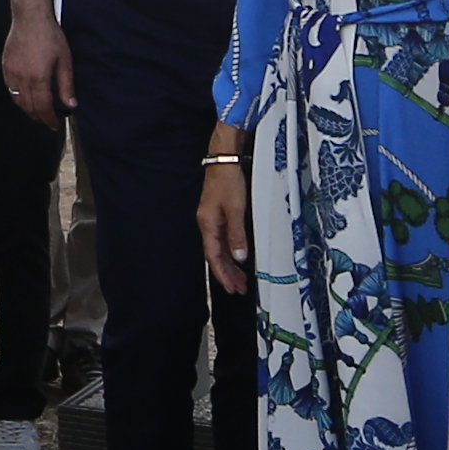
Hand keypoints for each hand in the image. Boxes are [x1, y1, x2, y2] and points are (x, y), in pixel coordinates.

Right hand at [5, 8, 73, 125]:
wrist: (30, 18)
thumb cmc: (50, 36)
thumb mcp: (64, 60)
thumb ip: (66, 85)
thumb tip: (71, 105)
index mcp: (39, 78)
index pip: (43, 108)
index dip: (49, 120)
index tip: (56, 125)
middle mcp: (22, 78)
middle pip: (28, 108)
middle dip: (39, 118)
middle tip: (48, 121)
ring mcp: (11, 73)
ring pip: (17, 101)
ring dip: (27, 110)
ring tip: (38, 112)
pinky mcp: (5, 67)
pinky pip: (10, 89)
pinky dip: (18, 98)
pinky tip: (26, 97)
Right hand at [198, 156, 252, 292]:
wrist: (223, 160)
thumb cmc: (228, 181)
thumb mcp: (235, 209)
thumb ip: (237, 234)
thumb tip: (239, 258)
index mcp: (208, 225)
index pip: (214, 257)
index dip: (222, 274)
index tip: (231, 288)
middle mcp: (207, 225)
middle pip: (216, 256)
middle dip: (227, 274)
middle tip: (238, 289)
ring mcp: (212, 220)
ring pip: (220, 249)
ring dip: (230, 265)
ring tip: (240, 279)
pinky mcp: (218, 215)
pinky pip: (223, 240)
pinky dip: (231, 252)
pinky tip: (237, 258)